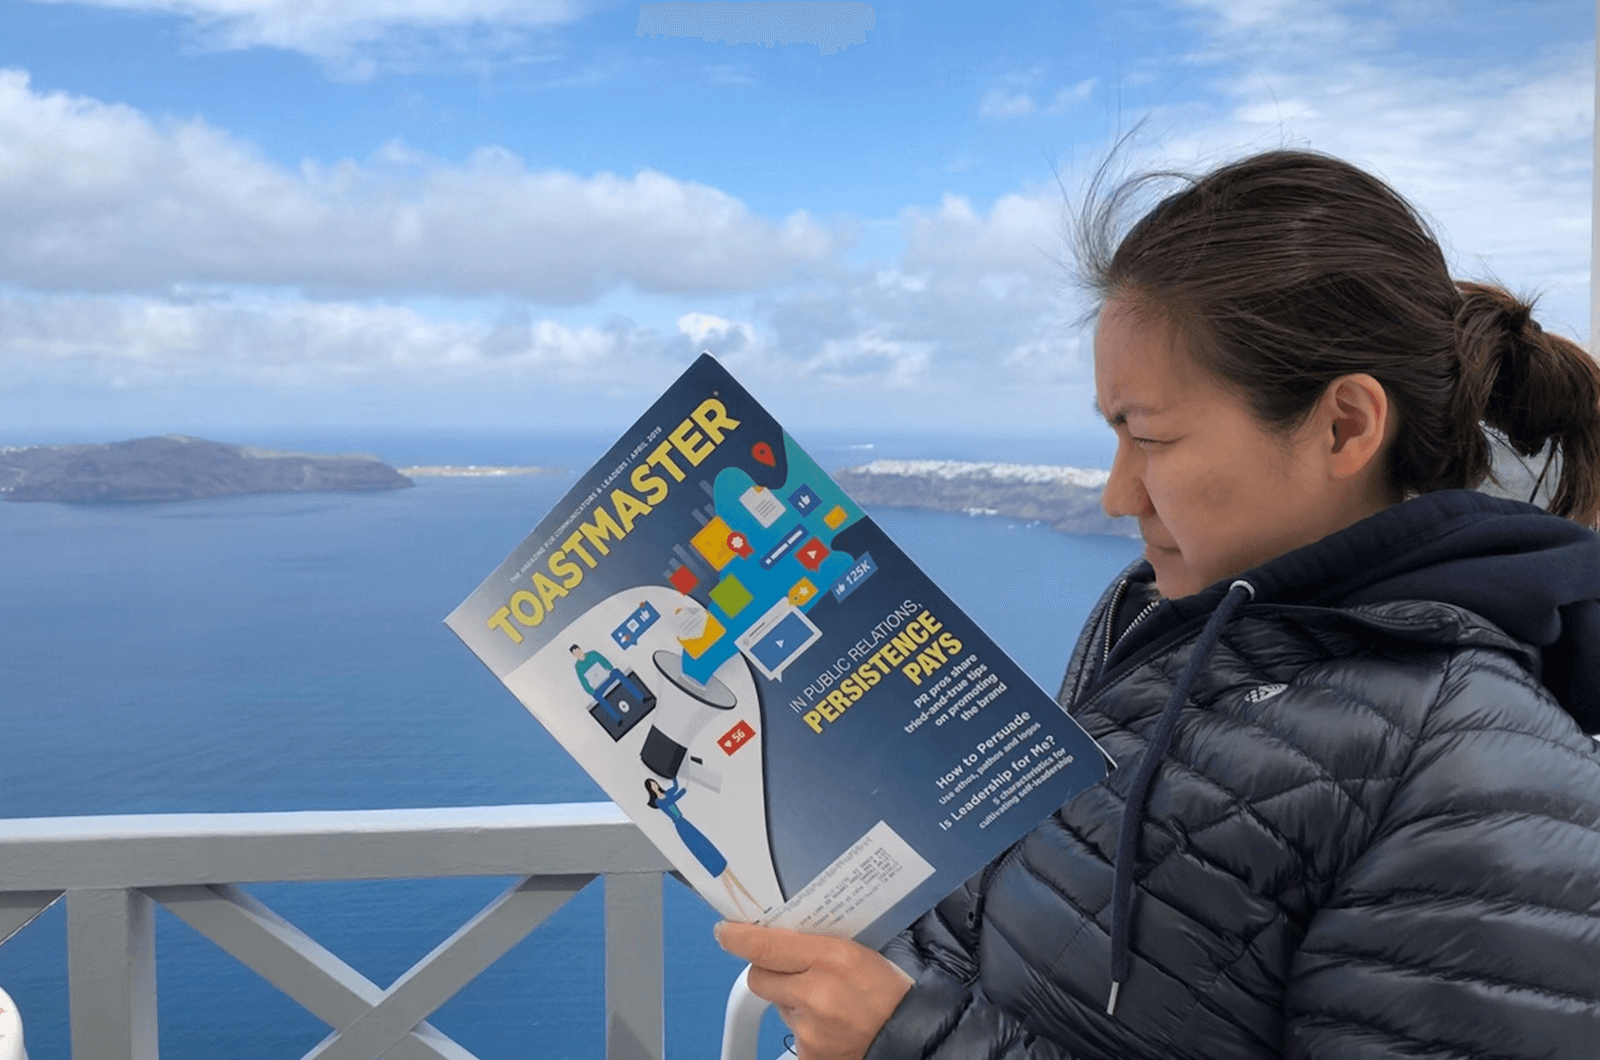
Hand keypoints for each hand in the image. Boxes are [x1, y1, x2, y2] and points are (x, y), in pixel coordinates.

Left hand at [716, 921, 913, 1059]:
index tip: (725, 932)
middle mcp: (816, 992)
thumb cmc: (888, 992)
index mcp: (831, 956)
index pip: (764, 945)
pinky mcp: (808, 1055)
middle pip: (759, 977)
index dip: (737, 938)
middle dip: (768, 971)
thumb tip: (773, 935)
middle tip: (794, 971)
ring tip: (828, 1002)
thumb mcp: (855, 952)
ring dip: (792, 1000)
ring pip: (777, 1005)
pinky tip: (830, 1025)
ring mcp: (810, 1028)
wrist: (912, 1038)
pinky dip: (806, 1028)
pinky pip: (791, 1032)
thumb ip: (813, 944)